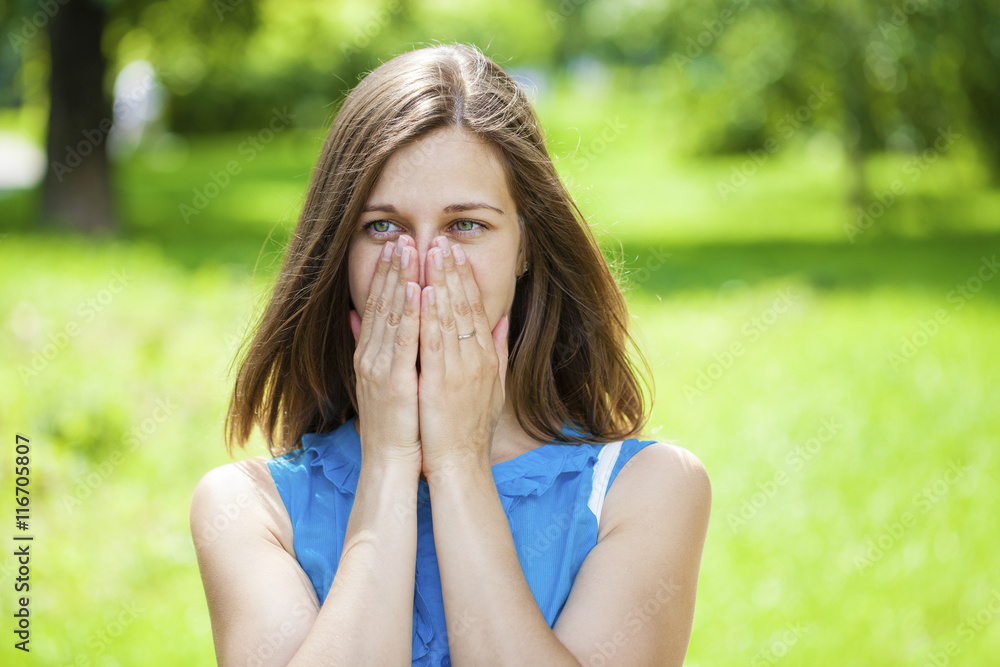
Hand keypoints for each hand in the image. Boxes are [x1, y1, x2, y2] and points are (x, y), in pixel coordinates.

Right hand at [350, 236, 422, 468]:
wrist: (391, 460)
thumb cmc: (397, 423)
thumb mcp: (383, 378)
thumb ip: (373, 346)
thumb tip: (359, 316)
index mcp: (373, 354)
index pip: (380, 305)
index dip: (388, 273)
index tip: (398, 245)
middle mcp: (372, 355)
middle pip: (382, 302)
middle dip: (392, 267)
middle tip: (402, 235)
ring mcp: (380, 366)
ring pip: (390, 314)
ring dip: (398, 279)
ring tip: (407, 249)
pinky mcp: (394, 380)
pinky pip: (402, 340)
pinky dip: (407, 313)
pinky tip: (413, 289)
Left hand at [417, 237, 510, 477]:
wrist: (460, 463)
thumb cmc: (470, 428)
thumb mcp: (493, 385)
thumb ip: (496, 350)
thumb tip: (501, 319)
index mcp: (486, 358)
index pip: (476, 309)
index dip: (466, 279)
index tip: (456, 252)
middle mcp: (476, 359)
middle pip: (464, 306)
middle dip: (452, 270)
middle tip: (442, 240)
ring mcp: (459, 370)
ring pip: (449, 316)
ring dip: (439, 282)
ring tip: (430, 253)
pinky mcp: (439, 383)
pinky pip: (434, 341)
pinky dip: (429, 315)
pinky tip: (424, 291)